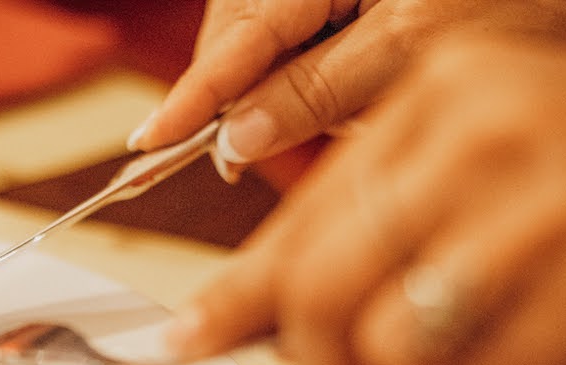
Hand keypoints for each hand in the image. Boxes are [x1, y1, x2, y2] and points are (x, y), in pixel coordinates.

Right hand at [129, 0, 565, 179]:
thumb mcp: (414, 44)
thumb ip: (316, 88)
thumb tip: (235, 136)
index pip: (237, 36)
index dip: (192, 96)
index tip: (150, 142)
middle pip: (244, 42)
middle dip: (253, 98)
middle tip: (260, 148)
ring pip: (275, 52)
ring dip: (296, 96)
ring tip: (350, 104)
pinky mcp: (353, 4)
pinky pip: (310, 48)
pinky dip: (325, 82)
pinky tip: (362, 88)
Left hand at [165, 35, 565, 364]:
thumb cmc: (559, 194)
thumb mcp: (446, 184)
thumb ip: (331, 242)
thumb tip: (197, 328)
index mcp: (437, 85)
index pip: (298, 218)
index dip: (233, 301)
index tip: (172, 350)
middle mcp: (488, 123)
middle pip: (322, 288)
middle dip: (318, 362)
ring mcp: (556, 192)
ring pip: (395, 343)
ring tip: (449, 354)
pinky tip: (521, 350)